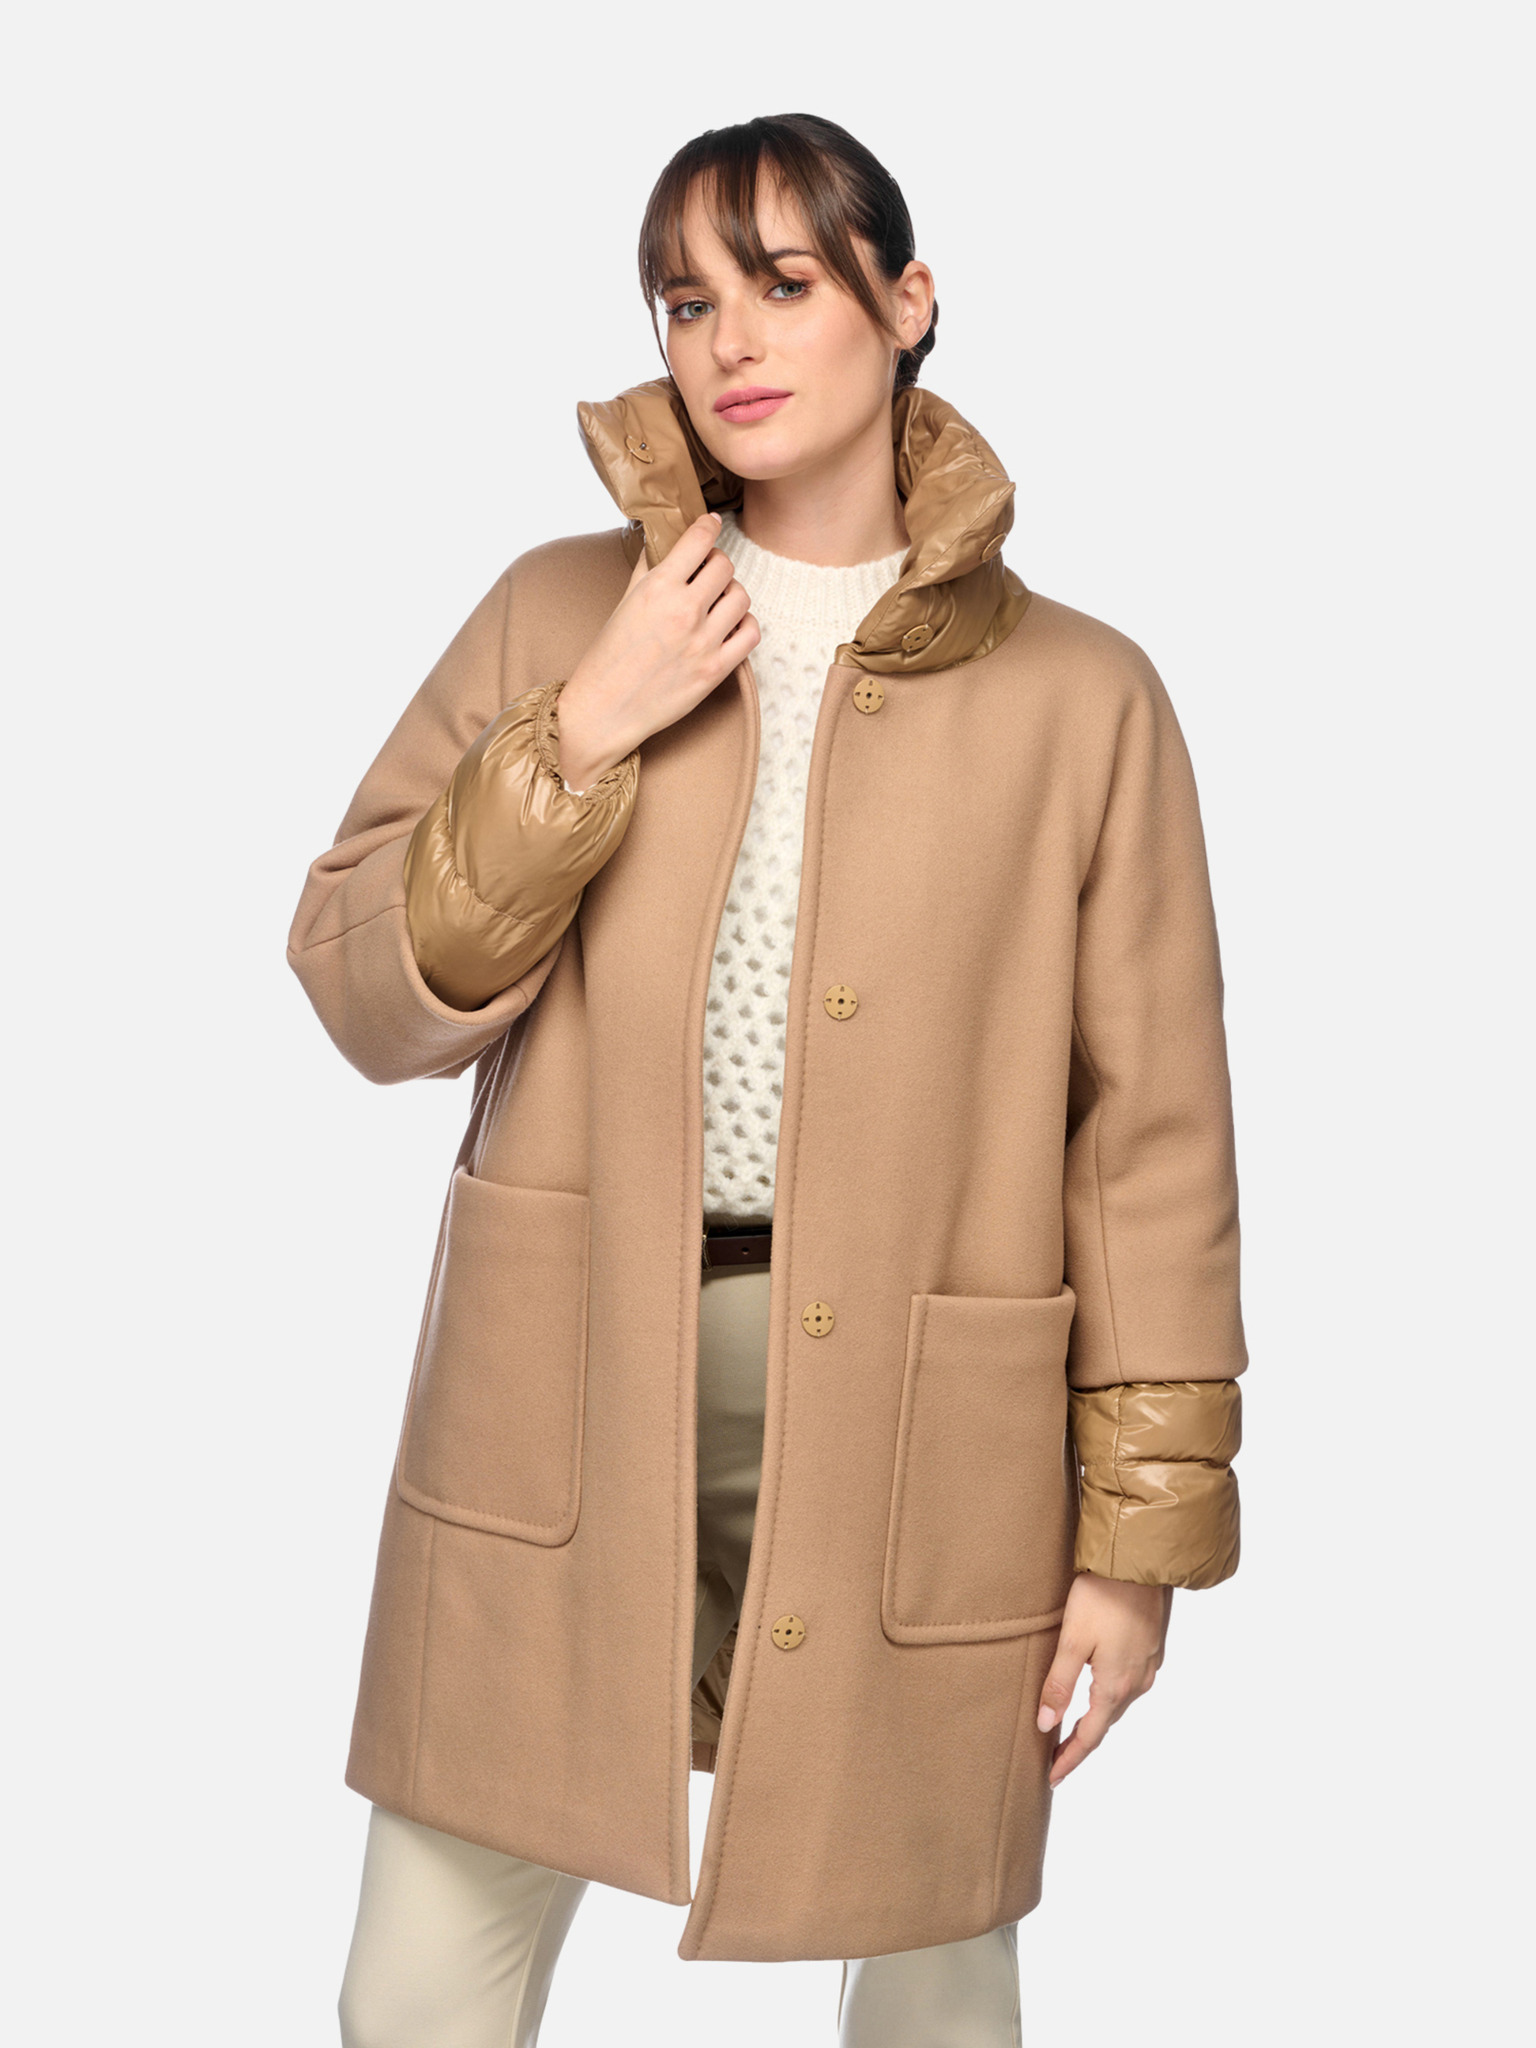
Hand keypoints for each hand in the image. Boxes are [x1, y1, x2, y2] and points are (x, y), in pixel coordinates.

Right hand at [556, 511, 759, 788]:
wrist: (605, 708)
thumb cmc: (609, 655)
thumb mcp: (624, 601)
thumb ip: (648, 569)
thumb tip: (662, 541)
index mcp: (658, 588)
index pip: (699, 540)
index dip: (708, 526)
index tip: (711, 523)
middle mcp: (684, 611)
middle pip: (724, 566)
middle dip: (716, 565)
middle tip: (707, 574)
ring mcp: (703, 642)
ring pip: (741, 597)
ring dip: (731, 595)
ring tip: (717, 603)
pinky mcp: (716, 669)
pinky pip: (751, 633)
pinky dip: (744, 626)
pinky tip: (728, 628)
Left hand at [1036, 1571, 1172, 1786]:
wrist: (1140, 1560)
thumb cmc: (1103, 1596)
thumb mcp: (1073, 1641)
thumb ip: (1059, 1685)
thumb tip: (1046, 1725)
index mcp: (1116, 1685)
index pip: (1090, 1736)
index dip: (1070, 1758)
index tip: (1052, 1777)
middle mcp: (1138, 1681)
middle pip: (1106, 1722)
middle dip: (1081, 1742)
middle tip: (1056, 1757)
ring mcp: (1148, 1664)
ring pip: (1119, 1703)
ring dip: (1097, 1719)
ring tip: (1073, 1728)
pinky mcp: (1151, 1647)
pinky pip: (1129, 1683)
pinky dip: (1110, 1696)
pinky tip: (1098, 1689)